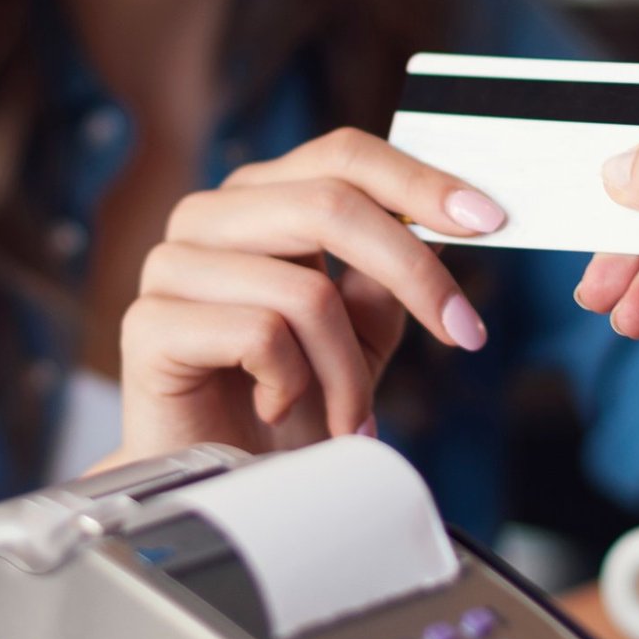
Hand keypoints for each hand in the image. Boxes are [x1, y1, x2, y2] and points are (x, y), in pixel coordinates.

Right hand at [118, 129, 502, 458]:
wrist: (221, 482)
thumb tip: (449, 221)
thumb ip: (388, 274)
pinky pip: (259, 335)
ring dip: (350, 370)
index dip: (419, 181)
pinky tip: (277, 410)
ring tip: (353, 415)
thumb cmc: (285, 403)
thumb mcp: (359, 331)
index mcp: (260, 199)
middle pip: (330, 204)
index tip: (490, 219)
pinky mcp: (149, 323)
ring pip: (304, 289)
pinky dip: (292, 386)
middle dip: (414, 273)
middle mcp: (210, 217)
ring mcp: (172, 265)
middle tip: (465, 332)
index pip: (342, 156)